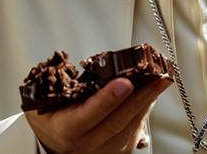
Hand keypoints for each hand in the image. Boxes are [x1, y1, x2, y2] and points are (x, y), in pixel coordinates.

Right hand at [24, 76, 172, 152]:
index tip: (125, 82)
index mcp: (67, 129)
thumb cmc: (52, 118)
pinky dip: (146, 108)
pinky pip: (136, 127)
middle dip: (141, 96)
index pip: (89, 115)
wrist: (56, 144)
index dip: (108, 98)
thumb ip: (58, 82)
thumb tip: (72, 61)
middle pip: (118, 120)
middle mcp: (87, 143)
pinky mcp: (120, 149)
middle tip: (157, 76)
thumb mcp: (44, 100)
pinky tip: (153, 93)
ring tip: (161, 79)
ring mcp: (105, 149)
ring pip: (131, 124)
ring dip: (148, 100)